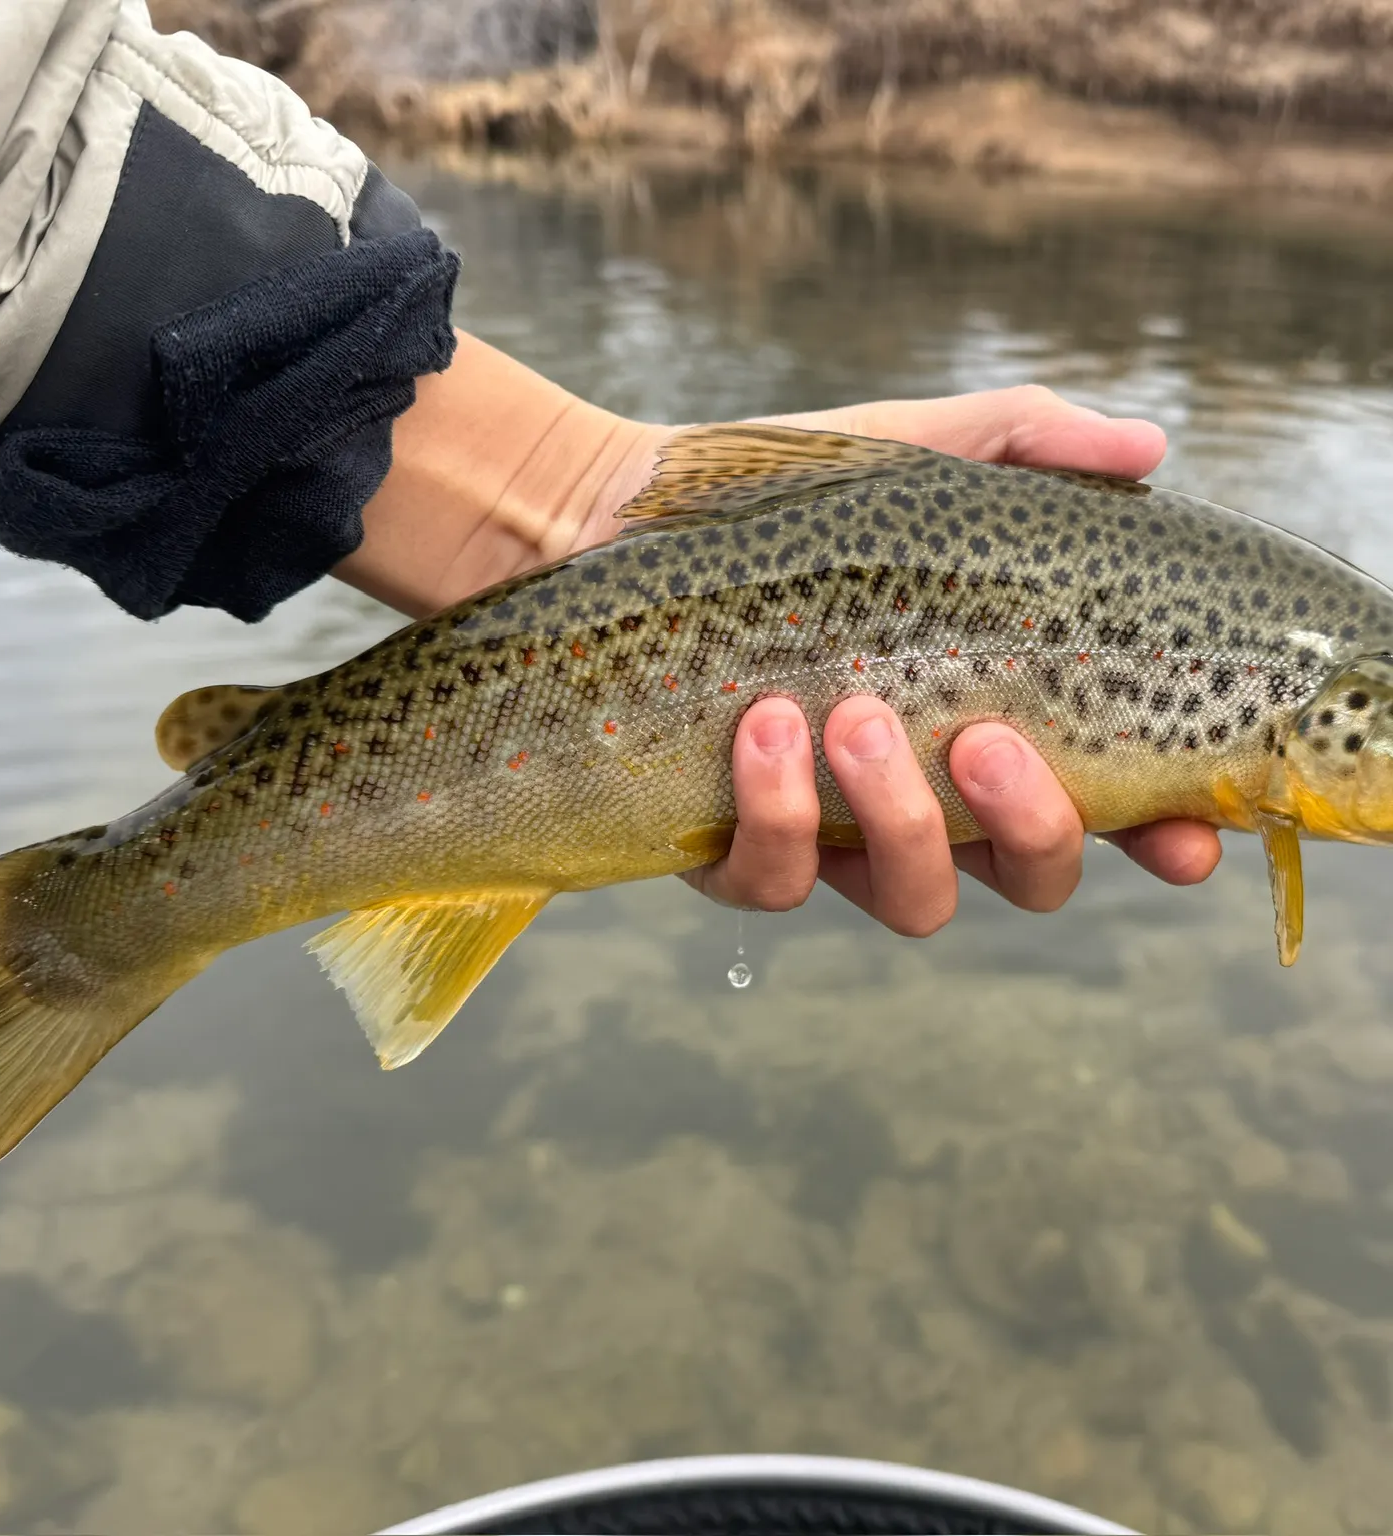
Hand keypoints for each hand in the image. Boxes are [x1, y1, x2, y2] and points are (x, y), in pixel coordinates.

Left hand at [666, 385, 1222, 924]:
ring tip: (853, 715)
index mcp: (993, 724)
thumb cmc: (795, 495)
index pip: (1107, 808)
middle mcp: (929, 797)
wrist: (634, 514)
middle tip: (982, 738)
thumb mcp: (920, 450)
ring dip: (902, 820)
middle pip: (1030, 877)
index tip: (1182, 834)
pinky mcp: (736, 849)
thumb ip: (1032, 442)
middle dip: (1030, 827)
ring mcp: (836, 834)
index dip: (1160, 838)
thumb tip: (1149, 444)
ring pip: (915, 898)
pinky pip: (777, 886)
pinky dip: (778, 819)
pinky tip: (763, 726)